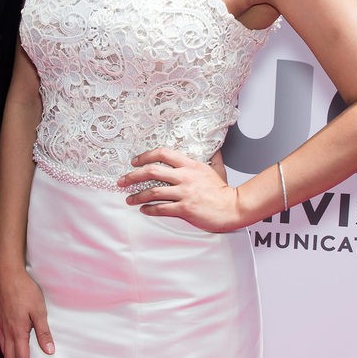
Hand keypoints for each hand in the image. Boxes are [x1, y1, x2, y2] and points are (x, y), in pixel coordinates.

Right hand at [0, 268, 53, 357]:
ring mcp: (1, 326)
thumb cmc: (25, 290)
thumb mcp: (39, 311)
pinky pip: (0, 342)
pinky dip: (4, 353)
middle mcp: (7, 332)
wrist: (7, 275)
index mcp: (18, 331)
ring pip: (3, 352)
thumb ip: (43, 332)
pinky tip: (6, 353)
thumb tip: (49, 351)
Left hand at [117, 147, 242, 231]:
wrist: (234, 207)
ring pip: (152, 192)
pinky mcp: (185, 209)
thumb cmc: (224, 191)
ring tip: (129, 199)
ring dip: (137, 196)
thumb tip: (215, 147)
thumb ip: (213, 157)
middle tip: (122, 181)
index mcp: (190, 165)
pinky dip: (149, 210)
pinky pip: (161, 209)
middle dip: (132, 176)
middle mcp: (185, 177)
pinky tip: (143, 210)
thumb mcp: (217, 169)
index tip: (135, 162)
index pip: (162, 154)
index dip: (145, 156)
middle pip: (151, 172)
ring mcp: (184, 193)